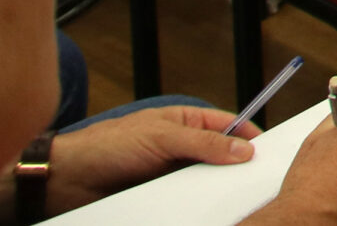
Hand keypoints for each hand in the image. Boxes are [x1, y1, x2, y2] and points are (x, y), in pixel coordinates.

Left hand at [37, 105, 256, 214]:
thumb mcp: (162, 137)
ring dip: (212, 192)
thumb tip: (244, 149)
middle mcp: (180, 148)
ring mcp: (169, 174)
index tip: (269, 154)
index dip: (249, 138)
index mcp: (185, 122)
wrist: (67, 180)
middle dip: (234, 170)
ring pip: (203, 183)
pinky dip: (194, 208)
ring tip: (231, 204)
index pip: (229, 126)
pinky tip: (204, 215)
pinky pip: (184, 203)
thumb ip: (204, 143)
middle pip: (219, 158)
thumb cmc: (109, 146)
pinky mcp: (158, 198)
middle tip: (254, 184)